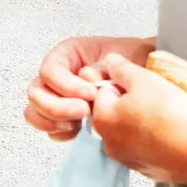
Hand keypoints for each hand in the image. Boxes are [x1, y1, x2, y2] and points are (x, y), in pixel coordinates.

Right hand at [25, 35, 155, 141]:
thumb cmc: (137, 61)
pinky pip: (49, 129)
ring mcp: (59, 98)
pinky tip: (79, 131)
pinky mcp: (66, 118)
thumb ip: (107, 64)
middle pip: (36, 92)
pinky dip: (60, 133)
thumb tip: (90, 80)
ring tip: (78, 125)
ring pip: (35, 111)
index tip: (90, 94)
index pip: (50, 70)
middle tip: (84, 111)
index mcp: (68, 54)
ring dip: (53, 121)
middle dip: (57, 106)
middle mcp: (58, 76)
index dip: (65, 85)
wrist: (151, 76)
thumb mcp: (126, 53)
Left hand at [89, 53, 186, 186]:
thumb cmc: (169, 112)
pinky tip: (170, 133)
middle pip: (114, 114)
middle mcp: (108, 143)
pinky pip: (144, 149)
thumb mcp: (144, 79)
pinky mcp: (146, 170)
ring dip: (141, 122)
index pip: (101, 92)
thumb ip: (121, 68)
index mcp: (102, 119)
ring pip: (129, 132)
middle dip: (130, 103)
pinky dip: (153, 140)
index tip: (141, 83)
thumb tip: (109, 62)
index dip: (121, 83)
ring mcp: (127, 160)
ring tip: (165, 115)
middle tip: (155, 97)